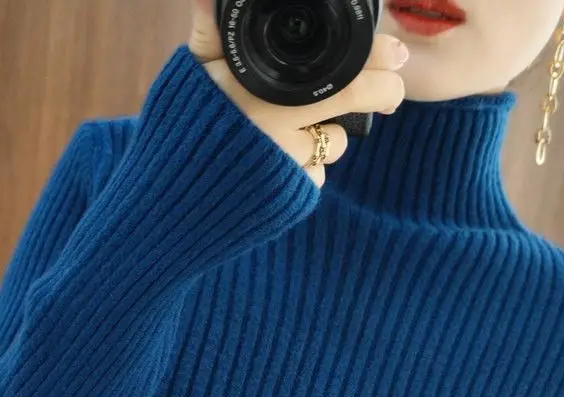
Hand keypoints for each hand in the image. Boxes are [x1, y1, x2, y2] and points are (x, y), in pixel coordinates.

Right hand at [189, 0, 408, 186]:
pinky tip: (280, 159)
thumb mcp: (191, 73)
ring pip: (334, 145)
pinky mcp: (289, 197)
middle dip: (383, 95)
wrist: (168, 197)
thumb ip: (208, 32)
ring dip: (327, 134)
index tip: (395, 55)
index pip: (348, 72)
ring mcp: (288, 166)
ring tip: (294, 129)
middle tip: (391, 93)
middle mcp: (283, 129)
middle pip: (356, 107)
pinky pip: (314, 176)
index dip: (378, 60)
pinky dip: (305, 165)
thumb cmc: (179, 126)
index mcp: (267, 91)